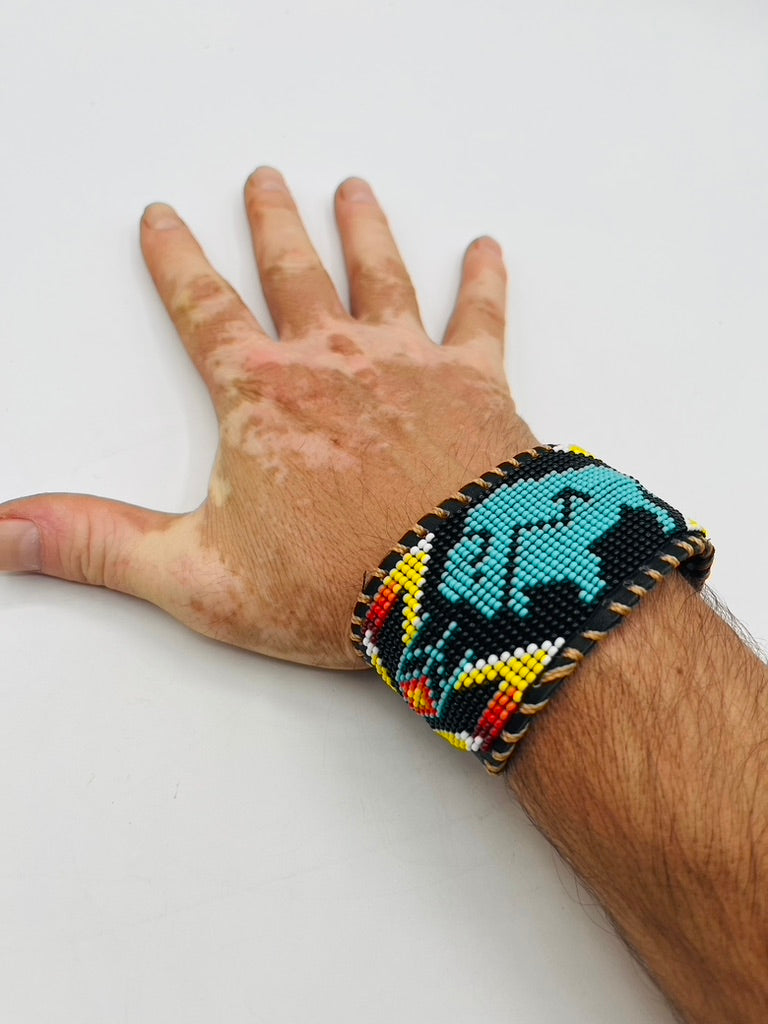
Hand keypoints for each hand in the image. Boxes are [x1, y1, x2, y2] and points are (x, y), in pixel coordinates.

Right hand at [0, 167, 537, 669]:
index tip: (163, 218)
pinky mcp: (477, 386)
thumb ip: (97, 544)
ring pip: (379, 276)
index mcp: (262, 395)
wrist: (457, 586)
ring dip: (363, 230)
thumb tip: (3, 533)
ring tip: (352, 191)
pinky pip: (482, 316)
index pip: (202, 309)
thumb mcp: (197, 573)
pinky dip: (484, 281)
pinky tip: (486, 249)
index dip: (176, 262)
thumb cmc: (336, 581)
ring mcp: (409, 364)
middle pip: (294, 272)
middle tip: (264, 179)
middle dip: (273, 223)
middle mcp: (334, 361)